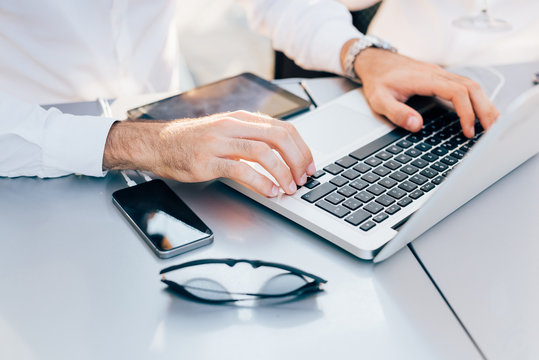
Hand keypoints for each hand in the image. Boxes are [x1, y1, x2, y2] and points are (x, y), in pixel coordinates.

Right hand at [103, 111, 315, 196]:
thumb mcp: (227, 130)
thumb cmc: (194, 139)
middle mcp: (233, 125)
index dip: (302, 148)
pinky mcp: (207, 161)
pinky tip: (269, 191)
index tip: (309, 165)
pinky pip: (240, 170)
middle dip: (297, 159)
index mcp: (242, 118)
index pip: (283, 128)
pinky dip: (260, 182)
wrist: (159, 143)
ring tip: (290, 187)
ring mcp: (219, 142)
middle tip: (304, 177)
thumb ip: (252, 137)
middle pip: (278, 137)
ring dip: (282, 172)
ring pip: (262, 152)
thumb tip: (282, 153)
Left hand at [345, 45, 499, 137]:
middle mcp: (437, 74)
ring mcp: (440, 75)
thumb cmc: (377, 80)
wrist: (374, 61)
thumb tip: (416, 125)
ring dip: (484, 104)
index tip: (468, 131)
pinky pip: (464, 86)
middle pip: (472, 87)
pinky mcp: (440, 78)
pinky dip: (476, 99)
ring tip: (493, 124)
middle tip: (493, 130)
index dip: (466, 112)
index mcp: (425, 79)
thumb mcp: (379, 100)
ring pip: (472, 85)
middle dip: (485, 109)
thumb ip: (396, 112)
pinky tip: (480, 112)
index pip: (456, 92)